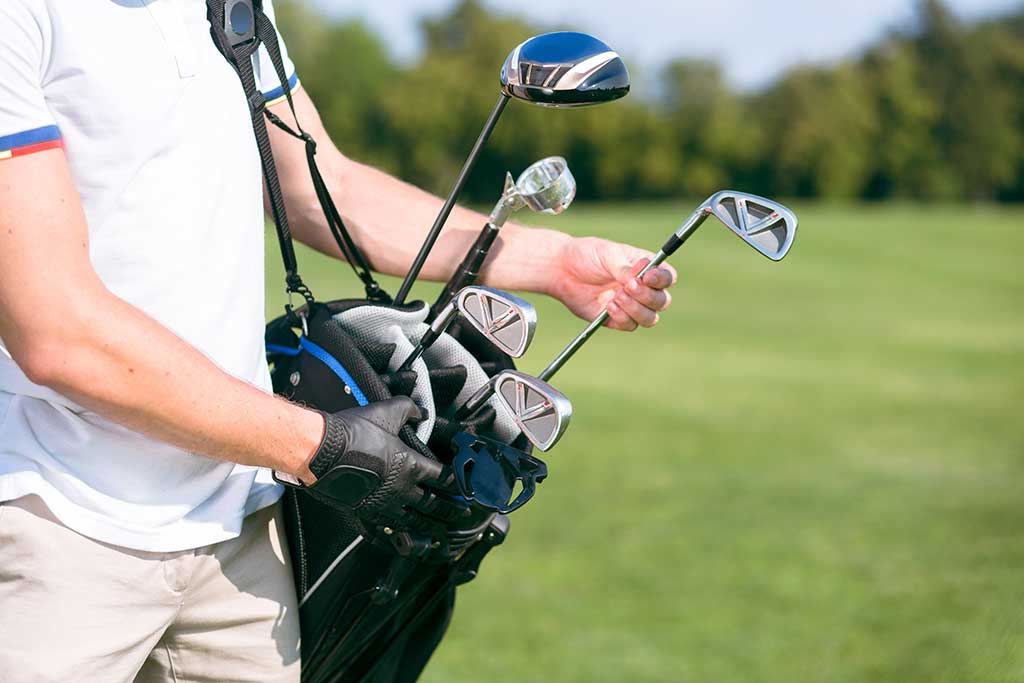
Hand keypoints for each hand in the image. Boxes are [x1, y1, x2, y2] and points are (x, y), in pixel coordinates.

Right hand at [294, 398, 463, 528]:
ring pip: (411, 522)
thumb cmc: (353, 431)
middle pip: (432, 505)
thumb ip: (409, 410)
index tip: (469, 490)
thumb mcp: (387, 412)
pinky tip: (402, 542)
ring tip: (441, 535)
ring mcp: (381, 504)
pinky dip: (396, 537)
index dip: (458, 484)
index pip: (443, 478)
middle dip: (450, 512)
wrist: (320, 451)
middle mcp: (400, 490)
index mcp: (410, 466)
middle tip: (463, 518)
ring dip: (429, 529)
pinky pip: (383, 531)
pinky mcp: (362, 513)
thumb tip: (422, 411)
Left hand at [547, 237, 676, 330]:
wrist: (562, 270)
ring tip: (616, 296)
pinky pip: (630, 325)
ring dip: (636, 309)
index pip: (667, 277)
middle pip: (662, 301)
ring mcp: (631, 305)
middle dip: (647, 296)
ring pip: (650, 318)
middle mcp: (642, 288)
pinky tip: (608, 306)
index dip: (662, 279)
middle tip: (627, 286)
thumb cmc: (587, 255)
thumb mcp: (607, 254)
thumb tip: (639, 277)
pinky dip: (622, 317)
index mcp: (646, 268)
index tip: (647, 277)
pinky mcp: (616, 319)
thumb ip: (624, 267)